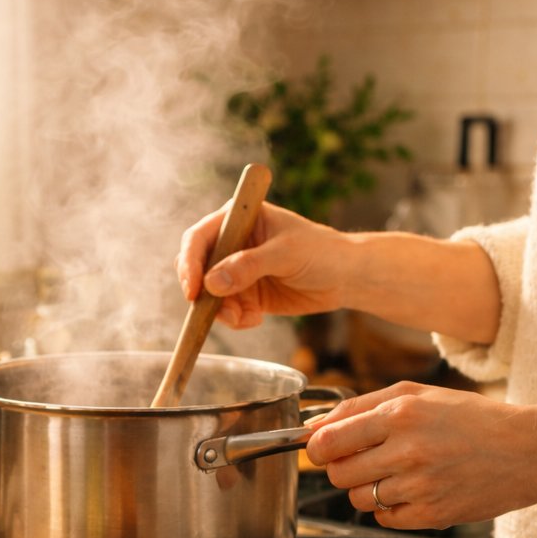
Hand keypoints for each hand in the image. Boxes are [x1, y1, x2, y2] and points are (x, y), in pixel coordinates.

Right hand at [174, 202, 348, 328]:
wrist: (346, 278)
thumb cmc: (322, 251)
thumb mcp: (286, 254)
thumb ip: (248, 266)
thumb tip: (211, 282)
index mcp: (238, 218)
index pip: (198, 238)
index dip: (190, 263)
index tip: (194, 289)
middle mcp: (232, 243)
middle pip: (196, 268)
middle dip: (203, 293)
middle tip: (219, 311)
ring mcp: (236, 270)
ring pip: (208, 295)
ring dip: (221, 311)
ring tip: (245, 318)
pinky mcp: (244, 294)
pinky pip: (225, 311)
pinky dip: (235, 319)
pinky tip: (256, 318)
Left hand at [304, 382, 536, 528]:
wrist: (529, 451)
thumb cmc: (470, 418)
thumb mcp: (416, 394)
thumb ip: (359, 406)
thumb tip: (313, 427)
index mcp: (400, 415)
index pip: (327, 441)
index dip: (316, 448)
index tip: (320, 448)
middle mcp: (407, 451)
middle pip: (336, 474)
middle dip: (341, 467)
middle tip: (364, 459)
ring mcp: (420, 486)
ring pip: (357, 498)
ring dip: (366, 488)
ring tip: (397, 472)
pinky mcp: (432, 515)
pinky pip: (383, 519)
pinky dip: (389, 508)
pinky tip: (412, 490)